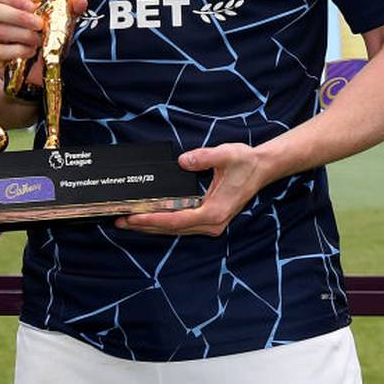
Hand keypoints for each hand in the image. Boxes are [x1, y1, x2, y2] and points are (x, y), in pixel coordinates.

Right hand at [0, 0, 86, 88]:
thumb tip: (81, 2)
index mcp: (11, 7)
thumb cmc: (49, 42)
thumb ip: (69, 10)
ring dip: (23, 35)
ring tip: (39, 41)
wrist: (44, 70)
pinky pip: (0, 51)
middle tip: (39, 24)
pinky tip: (31, 52)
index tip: (33, 6)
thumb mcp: (61, 23)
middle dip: (19, 16)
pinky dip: (18, 51)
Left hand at [114, 143, 269, 236]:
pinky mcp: (209, 218)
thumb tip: (183, 161)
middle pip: (172, 229)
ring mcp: (211, 223)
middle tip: (120, 220)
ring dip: (152, 225)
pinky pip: (181, 224)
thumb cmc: (245, 162)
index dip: (152, 220)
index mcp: (214, 212)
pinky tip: (150, 217)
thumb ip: (203, 158)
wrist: (262, 168)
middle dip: (145, 225)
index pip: (175, 220)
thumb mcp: (225, 154)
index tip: (133, 217)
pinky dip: (164, 221)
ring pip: (175, 229)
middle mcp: (212, 223)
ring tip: (129, 221)